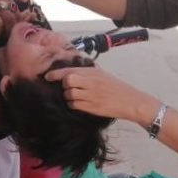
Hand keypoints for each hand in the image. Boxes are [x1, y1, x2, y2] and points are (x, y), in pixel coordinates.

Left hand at [45, 66, 159, 124]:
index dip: (56, 74)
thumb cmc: (117, 88)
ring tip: (77, 97)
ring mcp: (91, 95)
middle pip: (67, 81)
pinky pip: (75, 105)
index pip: (70, 70)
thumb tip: (72, 71)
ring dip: (69, 96)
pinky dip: (74, 105)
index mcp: (93, 72)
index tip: (47, 76)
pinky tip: (81, 104)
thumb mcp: (103, 75)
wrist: (130, 101)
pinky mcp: (92, 107)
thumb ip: (88, 73)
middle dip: (65, 85)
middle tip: (69, 88)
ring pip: (69, 94)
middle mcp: (91, 82)